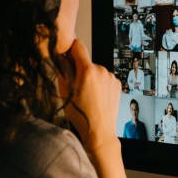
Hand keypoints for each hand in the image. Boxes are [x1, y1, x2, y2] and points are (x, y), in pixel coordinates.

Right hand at [57, 39, 129, 177]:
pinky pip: (105, 78)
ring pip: (96, 70)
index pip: (78, 46)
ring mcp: (111, 77)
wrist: (99, 131)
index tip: (67, 53)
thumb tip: (60, 59)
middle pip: (87, 61)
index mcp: (87, 72)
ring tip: (88, 95)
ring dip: (91, 77)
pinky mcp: (117, 83)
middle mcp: (102, 71)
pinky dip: (100, 84)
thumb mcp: (65, 93)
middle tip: (77, 86)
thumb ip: (62, 72)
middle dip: (80, 69)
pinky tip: (97, 97)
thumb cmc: (81, 116)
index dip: (71, 49)